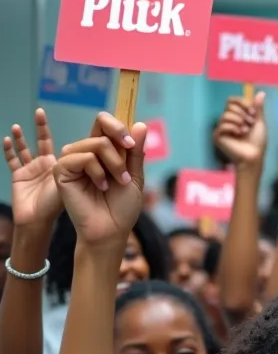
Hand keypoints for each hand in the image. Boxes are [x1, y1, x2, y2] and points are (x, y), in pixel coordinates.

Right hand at [3, 109, 60, 228]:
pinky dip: (8, 151)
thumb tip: (82, 148)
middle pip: (41, 141)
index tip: (44, 113)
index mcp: (56, 165)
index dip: (49, 129)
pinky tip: (6, 140)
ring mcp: (30, 170)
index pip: (55, 143)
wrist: (38, 221)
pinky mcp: (18, 176)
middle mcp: (44, 165)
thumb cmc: (54, 204)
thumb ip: (71, 165)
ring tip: (15, 127)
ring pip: (24, 149)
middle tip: (39, 112)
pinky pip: (12, 160)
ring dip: (20, 138)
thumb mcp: (65, 181)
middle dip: (40, 127)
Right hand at [53, 113, 144, 249]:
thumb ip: (135, 151)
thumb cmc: (121, 208)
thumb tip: (140, 124)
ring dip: (112, 164)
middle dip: (119, 152)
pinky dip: (96, 171)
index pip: (104, 123)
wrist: (111, 230)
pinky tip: (99, 186)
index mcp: (102, 150)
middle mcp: (85, 151)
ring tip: (113, 184)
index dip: (118, 126)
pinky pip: (82, 157)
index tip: (130, 143)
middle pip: (102, 129)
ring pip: (95, 143)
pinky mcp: (61, 169)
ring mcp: (72, 159)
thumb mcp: (134, 175)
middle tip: (125, 176)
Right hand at [213, 92, 266, 168]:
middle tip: (250, 123)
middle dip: (242, 113)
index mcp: (236, 115)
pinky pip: (222, 125)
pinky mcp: (218, 136)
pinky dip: (232, 128)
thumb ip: (258, 108)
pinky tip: (239, 134)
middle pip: (229, 106)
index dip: (242, 102)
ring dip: (238, 121)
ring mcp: (222, 128)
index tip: (253, 112)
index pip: (232, 100)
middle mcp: (228, 120)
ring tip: (245, 130)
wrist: (254, 156)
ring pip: (225, 115)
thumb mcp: (259, 122)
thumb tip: (261, 92)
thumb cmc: (257, 142)